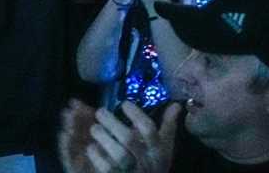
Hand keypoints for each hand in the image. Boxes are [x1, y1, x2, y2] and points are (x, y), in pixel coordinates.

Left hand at [58, 100, 179, 172]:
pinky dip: (97, 156)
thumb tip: (176, 104)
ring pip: (118, 154)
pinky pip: (106, 168)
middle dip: (112, 123)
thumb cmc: (155, 166)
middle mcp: (146, 162)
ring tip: (94, 128)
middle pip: (129, 140)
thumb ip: (168, 126)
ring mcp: (132, 172)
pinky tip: (91, 147)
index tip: (124, 103)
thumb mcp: (164, 149)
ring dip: (103, 138)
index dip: (136, 114)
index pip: (149, 130)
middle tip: (100, 112)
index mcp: (158, 151)